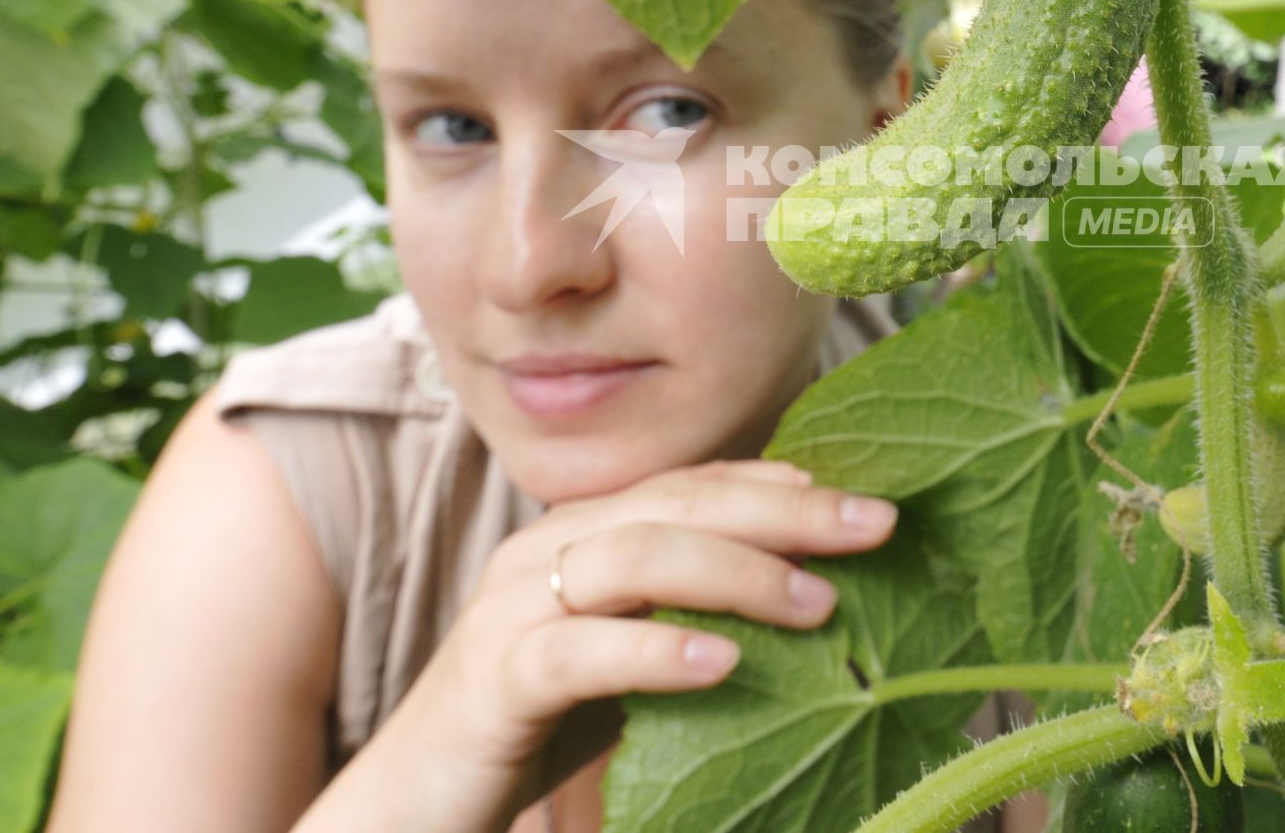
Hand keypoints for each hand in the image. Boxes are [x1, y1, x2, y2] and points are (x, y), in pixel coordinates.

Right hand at [296, 458, 897, 832]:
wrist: (410, 804)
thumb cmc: (532, 727)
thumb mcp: (627, 655)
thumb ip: (690, 612)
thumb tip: (814, 589)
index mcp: (580, 535)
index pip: (693, 484)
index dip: (781, 483)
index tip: (866, 498)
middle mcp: (545, 551)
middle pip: (678, 504)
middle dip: (786, 511)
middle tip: (874, 527)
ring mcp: (513, 608)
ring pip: (636, 557)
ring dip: (739, 573)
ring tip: (820, 602)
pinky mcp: (493, 680)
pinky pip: (578, 650)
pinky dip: (656, 650)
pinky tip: (722, 662)